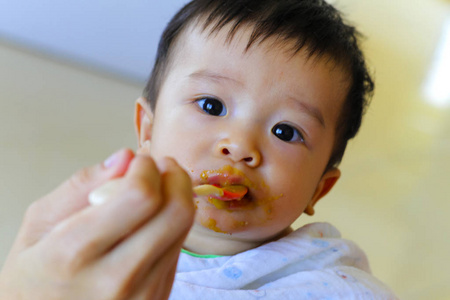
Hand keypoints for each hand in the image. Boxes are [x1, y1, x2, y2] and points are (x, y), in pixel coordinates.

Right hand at [0, 149, 194, 299]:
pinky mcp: (158, 299)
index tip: (139, 160)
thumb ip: (81, 185)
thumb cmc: (35, 273)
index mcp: (74, 253)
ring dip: (178, 197)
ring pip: (184, 228)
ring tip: (155, 189)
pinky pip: (178, 249)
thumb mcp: (38, 224)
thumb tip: (126, 157)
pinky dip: (172, 224)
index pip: (139, 197)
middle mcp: (115, 278)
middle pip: (176, 212)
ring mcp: (142, 294)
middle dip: (175, 176)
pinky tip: (151, 219)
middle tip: (159, 167)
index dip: (147, 168)